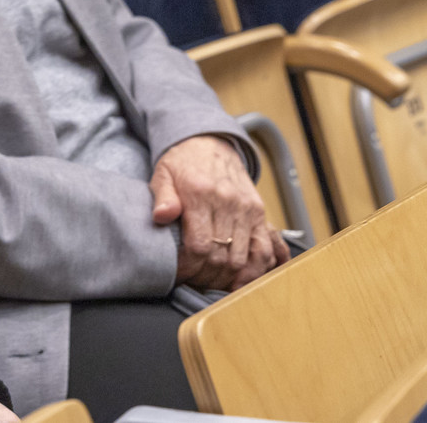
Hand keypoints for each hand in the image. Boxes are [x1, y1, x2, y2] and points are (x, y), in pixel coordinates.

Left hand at [149, 135, 285, 290]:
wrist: (209, 143)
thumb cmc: (182, 163)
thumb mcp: (163, 174)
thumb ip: (162, 197)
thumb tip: (162, 216)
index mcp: (201, 194)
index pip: (200, 245)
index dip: (190, 268)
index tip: (180, 276)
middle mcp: (228, 202)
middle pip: (223, 256)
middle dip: (208, 277)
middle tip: (195, 283)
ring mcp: (247, 208)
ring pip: (245, 257)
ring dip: (230, 277)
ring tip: (214, 283)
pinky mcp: (260, 212)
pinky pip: (265, 247)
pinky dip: (256, 268)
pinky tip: (242, 279)